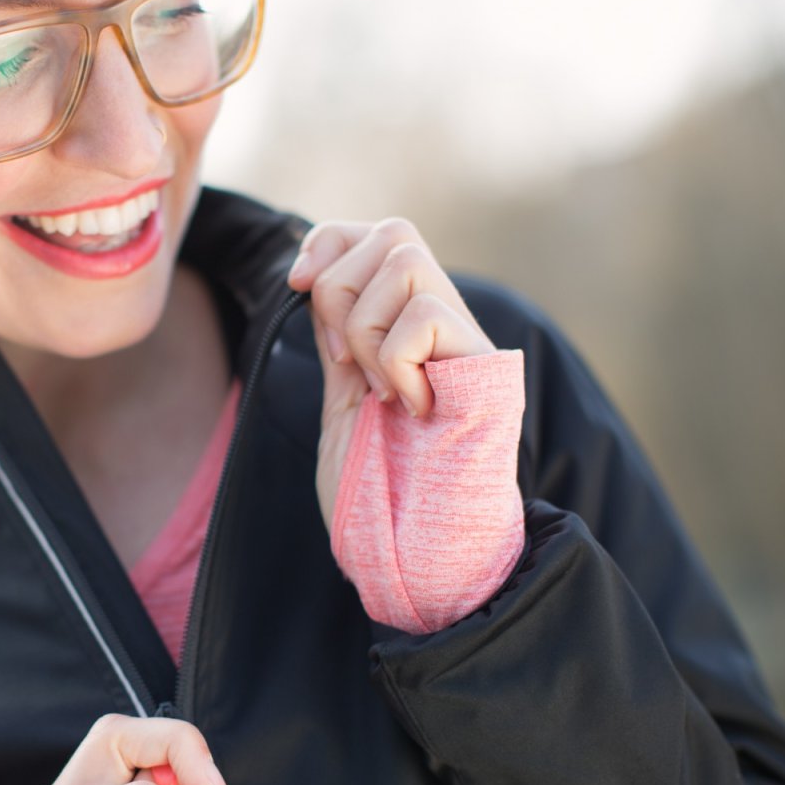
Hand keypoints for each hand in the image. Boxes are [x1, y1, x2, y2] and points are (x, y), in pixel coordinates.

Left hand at [287, 218, 495, 529]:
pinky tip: (411, 408)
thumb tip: (312, 274)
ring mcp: (465, 341)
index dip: (328, 242)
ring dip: (366, 329)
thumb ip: (336, 340)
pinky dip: (396, 359)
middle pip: (392, 231)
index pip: (371, 234)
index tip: (296, 286)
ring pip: (406, 260)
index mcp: (402, 328)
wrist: (413, 553)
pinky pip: (426, 313)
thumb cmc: (378, 496)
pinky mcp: (487, 364)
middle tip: (342, 360)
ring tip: (380, 391)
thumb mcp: (341, 402)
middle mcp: (439, 324)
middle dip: (341, 287)